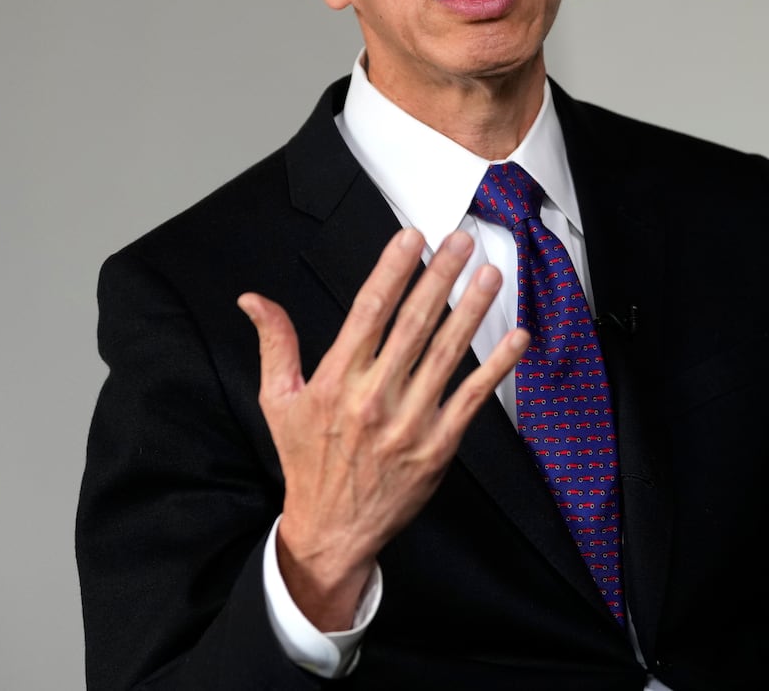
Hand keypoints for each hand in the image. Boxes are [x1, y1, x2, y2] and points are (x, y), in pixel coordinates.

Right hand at [237, 227, 526, 630]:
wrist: (331, 531)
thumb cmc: (306, 460)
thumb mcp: (278, 401)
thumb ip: (274, 344)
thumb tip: (252, 299)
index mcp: (335, 381)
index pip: (368, 312)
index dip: (392, 270)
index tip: (411, 237)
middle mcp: (374, 397)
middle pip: (413, 324)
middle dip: (439, 277)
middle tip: (460, 241)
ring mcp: (410, 423)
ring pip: (447, 355)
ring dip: (471, 310)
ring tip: (489, 275)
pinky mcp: (438, 446)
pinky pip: (472, 398)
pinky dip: (497, 367)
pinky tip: (516, 339)